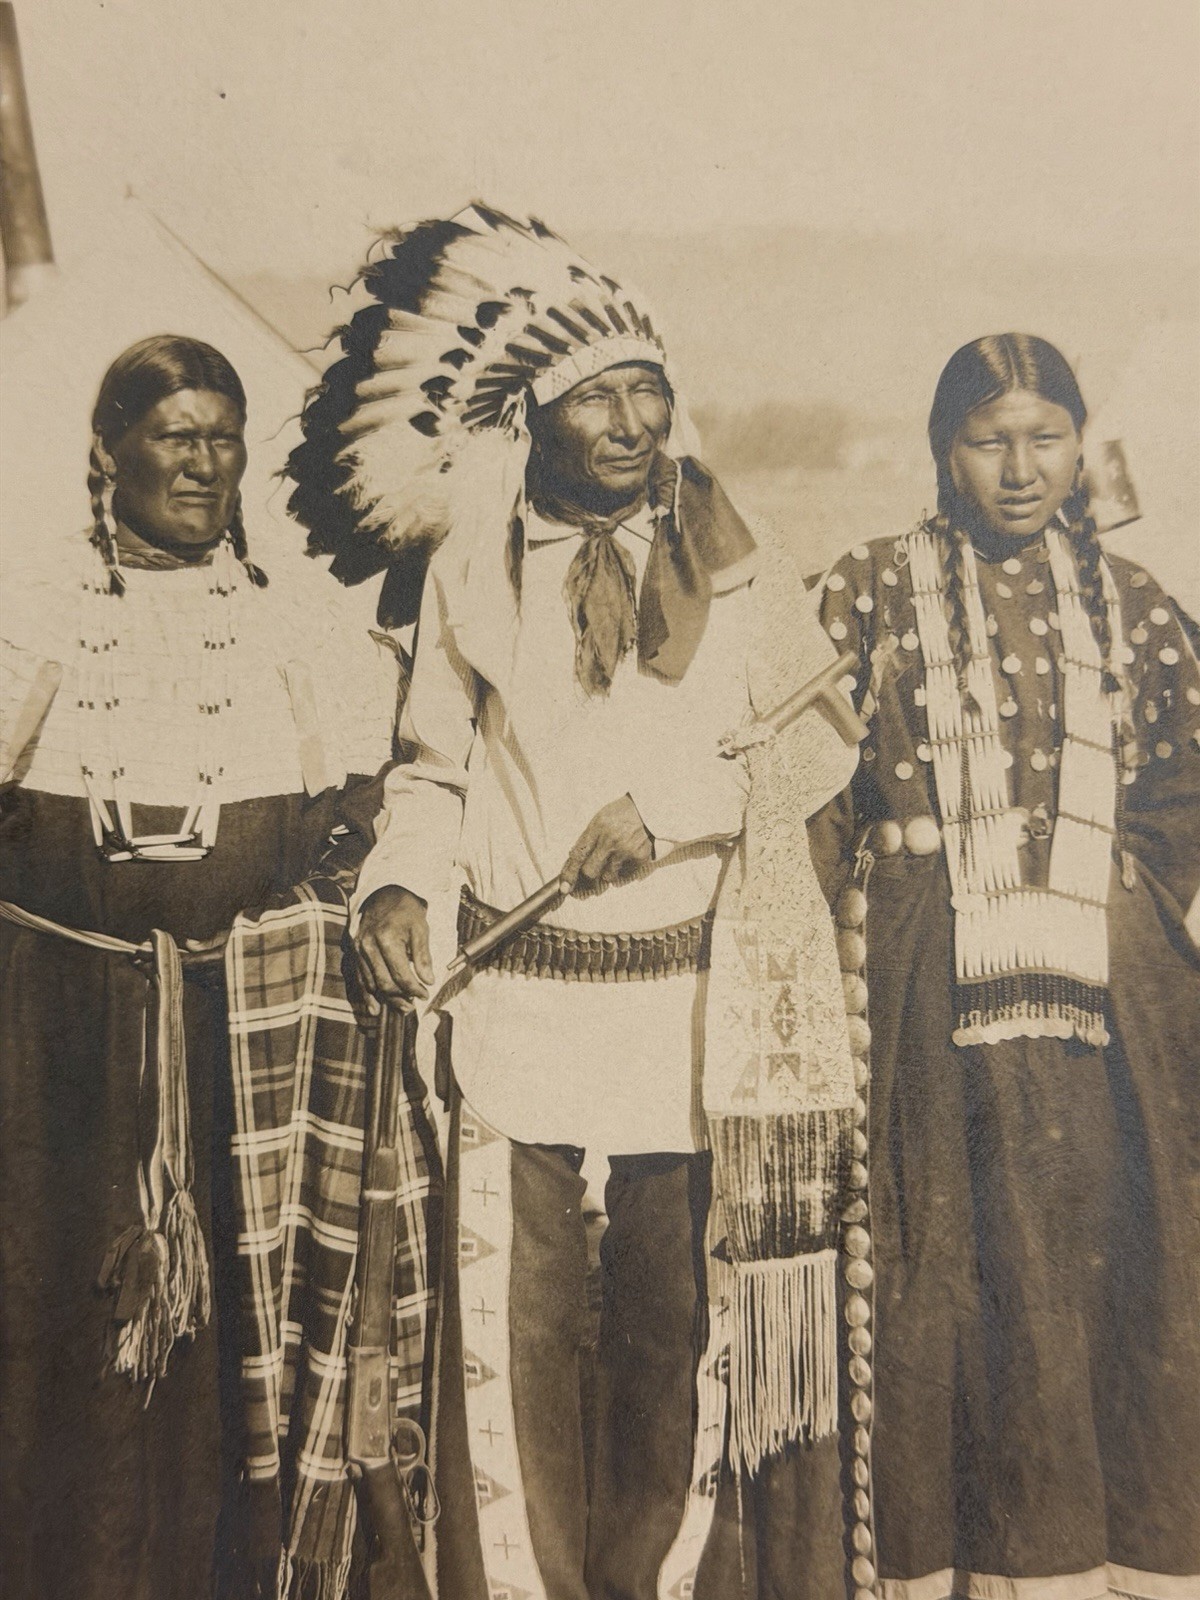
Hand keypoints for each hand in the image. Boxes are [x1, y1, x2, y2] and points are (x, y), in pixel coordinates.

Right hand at [355, 886, 433, 1005]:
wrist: (384, 893)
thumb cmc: (406, 910)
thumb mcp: (420, 928)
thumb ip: (423, 956)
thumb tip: (428, 980)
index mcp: (386, 939)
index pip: (401, 974)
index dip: (414, 989)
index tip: (425, 994)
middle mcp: (368, 946)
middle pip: (384, 983)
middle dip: (400, 997)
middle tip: (413, 1005)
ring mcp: (358, 950)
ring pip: (371, 984)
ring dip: (386, 999)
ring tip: (402, 1007)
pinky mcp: (353, 952)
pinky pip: (359, 977)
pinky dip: (366, 994)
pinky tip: (374, 1008)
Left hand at [561, 794, 652, 893]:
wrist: (650, 808)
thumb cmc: (622, 813)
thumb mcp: (601, 818)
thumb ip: (588, 838)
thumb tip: (574, 860)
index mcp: (597, 827)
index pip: (578, 855)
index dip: (569, 873)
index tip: (564, 887)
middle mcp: (610, 840)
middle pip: (590, 871)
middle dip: (588, 876)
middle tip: (590, 876)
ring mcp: (625, 850)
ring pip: (608, 876)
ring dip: (607, 872)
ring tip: (614, 858)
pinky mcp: (640, 857)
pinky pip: (625, 875)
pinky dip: (623, 870)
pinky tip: (627, 857)